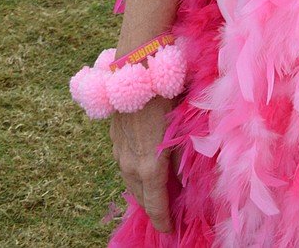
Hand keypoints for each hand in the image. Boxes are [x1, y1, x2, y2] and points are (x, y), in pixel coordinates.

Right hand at [110, 97, 174, 232]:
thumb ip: (184, 154)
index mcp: (150, 168)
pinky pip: (124, 163)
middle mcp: (131, 165)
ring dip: (142, 188)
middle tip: (166, 211)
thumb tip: (184, 174)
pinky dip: (134, 171)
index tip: (169, 230)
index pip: (155, 205)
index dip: (162, 220)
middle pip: (141, 196)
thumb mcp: (183, 126)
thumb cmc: (168, 94)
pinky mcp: (114, 138)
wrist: (137, 69)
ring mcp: (119, 152)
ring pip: (130, 180)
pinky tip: (143, 166)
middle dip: (153, 206)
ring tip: (155, 192)